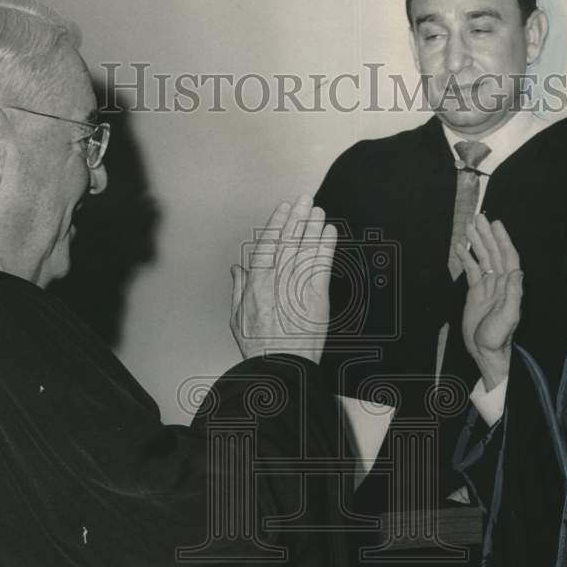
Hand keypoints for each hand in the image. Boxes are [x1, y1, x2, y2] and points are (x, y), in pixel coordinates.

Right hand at [230, 195, 335, 363]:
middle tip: (305, 199)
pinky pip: (322, 264)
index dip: (276, 223)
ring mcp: (297, 287)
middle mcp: (276, 280)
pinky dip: (326, 245)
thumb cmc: (259, 347)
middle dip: (298, 217)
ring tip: (318, 211)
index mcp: (256, 283)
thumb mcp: (237, 318)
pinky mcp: (317, 296)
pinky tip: (330, 232)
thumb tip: (237, 269)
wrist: (282, 366)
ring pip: (305, 248)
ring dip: (313, 226)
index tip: (283, 208)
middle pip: (288, 241)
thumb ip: (238, 289)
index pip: (267, 244)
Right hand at [456, 216, 522, 389]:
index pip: (508, 257)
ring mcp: (487, 286)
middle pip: (494, 253)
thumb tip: (516, 272)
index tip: (496, 225)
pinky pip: (471, 271)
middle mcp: (500, 283)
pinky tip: (460, 248)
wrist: (484, 351)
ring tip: (469, 226)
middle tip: (479, 218)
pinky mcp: (475, 292)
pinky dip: (465, 258)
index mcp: (510, 286)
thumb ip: (513, 294)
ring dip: (477, 242)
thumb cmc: (498, 338)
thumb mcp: (508, 317)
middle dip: (487, 235)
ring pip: (482, 259)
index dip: (502, 240)